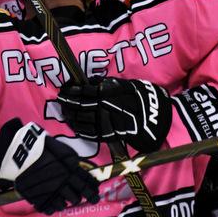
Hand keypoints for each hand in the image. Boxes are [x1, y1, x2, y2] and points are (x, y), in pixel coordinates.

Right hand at [0, 119, 99, 214]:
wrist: (19, 153)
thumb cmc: (42, 147)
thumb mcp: (63, 151)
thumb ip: (74, 162)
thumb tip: (82, 171)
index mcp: (71, 170)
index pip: (87, 184)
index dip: (92, 190)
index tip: (95, 193)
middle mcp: (63, 183)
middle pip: (77, 197)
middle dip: (79, 197)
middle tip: (78, 197)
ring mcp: (50, 192)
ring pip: (63, 205)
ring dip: (65, 203)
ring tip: (64, 200)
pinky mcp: (37, 198)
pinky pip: (49, 209)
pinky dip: (51, 208)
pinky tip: (52, 204)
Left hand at [57, 78, 171, 153]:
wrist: (157, 120)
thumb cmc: (144, 99)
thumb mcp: (129, 85)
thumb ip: (110, 84)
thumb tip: (93, 81)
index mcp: (107, 93)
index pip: (84, 91)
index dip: (72, 90)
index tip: (64, 89)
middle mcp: (103, 107)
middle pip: (80, 105)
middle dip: (68, 102)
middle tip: (60, 99)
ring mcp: (105, 122)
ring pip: (82, 119)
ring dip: (71, 115)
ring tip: (65, 111)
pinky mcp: (108, 135)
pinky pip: (90, 133)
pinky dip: (80, 129)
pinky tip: (74, 125)